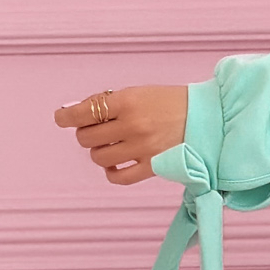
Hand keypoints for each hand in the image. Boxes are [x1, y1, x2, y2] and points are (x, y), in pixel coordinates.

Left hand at [53, 86, 189, 183]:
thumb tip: (76, 113)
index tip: (62, 118)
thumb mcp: (139, 93)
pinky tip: (115, 165)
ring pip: (99, 157)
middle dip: (86, 133)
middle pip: (86, 137)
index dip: (65, 117)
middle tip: (97, 130)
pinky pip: (119, 177)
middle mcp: (132, 125)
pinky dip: (111, 173)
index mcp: (127, 101)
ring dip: (99, 152)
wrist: (208, 117)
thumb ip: (109, 103)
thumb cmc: (172, 102)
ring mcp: (142, 148)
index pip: (82, 113)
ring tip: (110, 146)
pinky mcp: (153, 166)